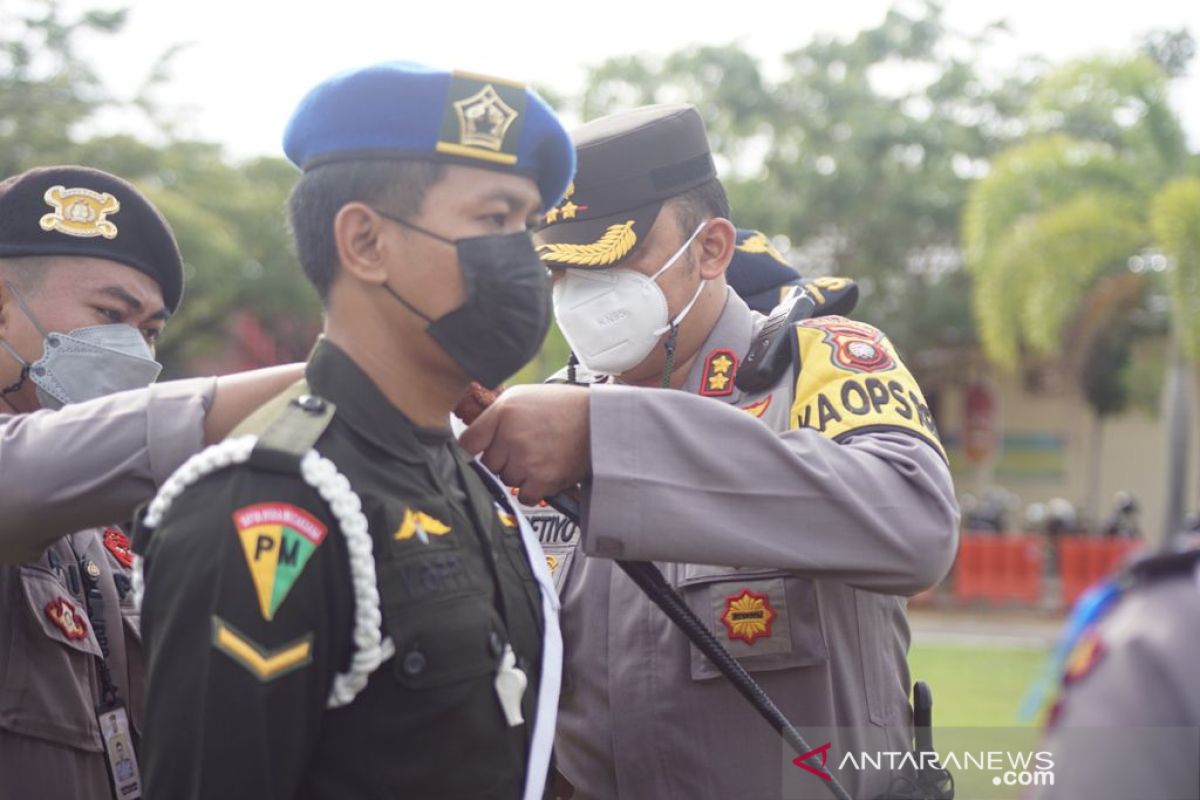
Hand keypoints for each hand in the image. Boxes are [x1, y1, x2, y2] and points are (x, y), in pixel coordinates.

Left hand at [458, 384, 590, 504]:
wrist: (599, 420)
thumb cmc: (562, 407)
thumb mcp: (522, 396)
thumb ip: (495, 415)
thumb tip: (474, 436)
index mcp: (502, 413)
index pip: (467, 443)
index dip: (475, 448)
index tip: (483, 450)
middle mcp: (511, 437)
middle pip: (488, 465)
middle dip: (503, 460)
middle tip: (524, 448)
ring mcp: (526, 461)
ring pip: (507, 481)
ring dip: (520, 474)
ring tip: (540, 456)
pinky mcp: (543, 480)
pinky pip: (524, 496)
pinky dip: (533, 490)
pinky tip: (544, 473)